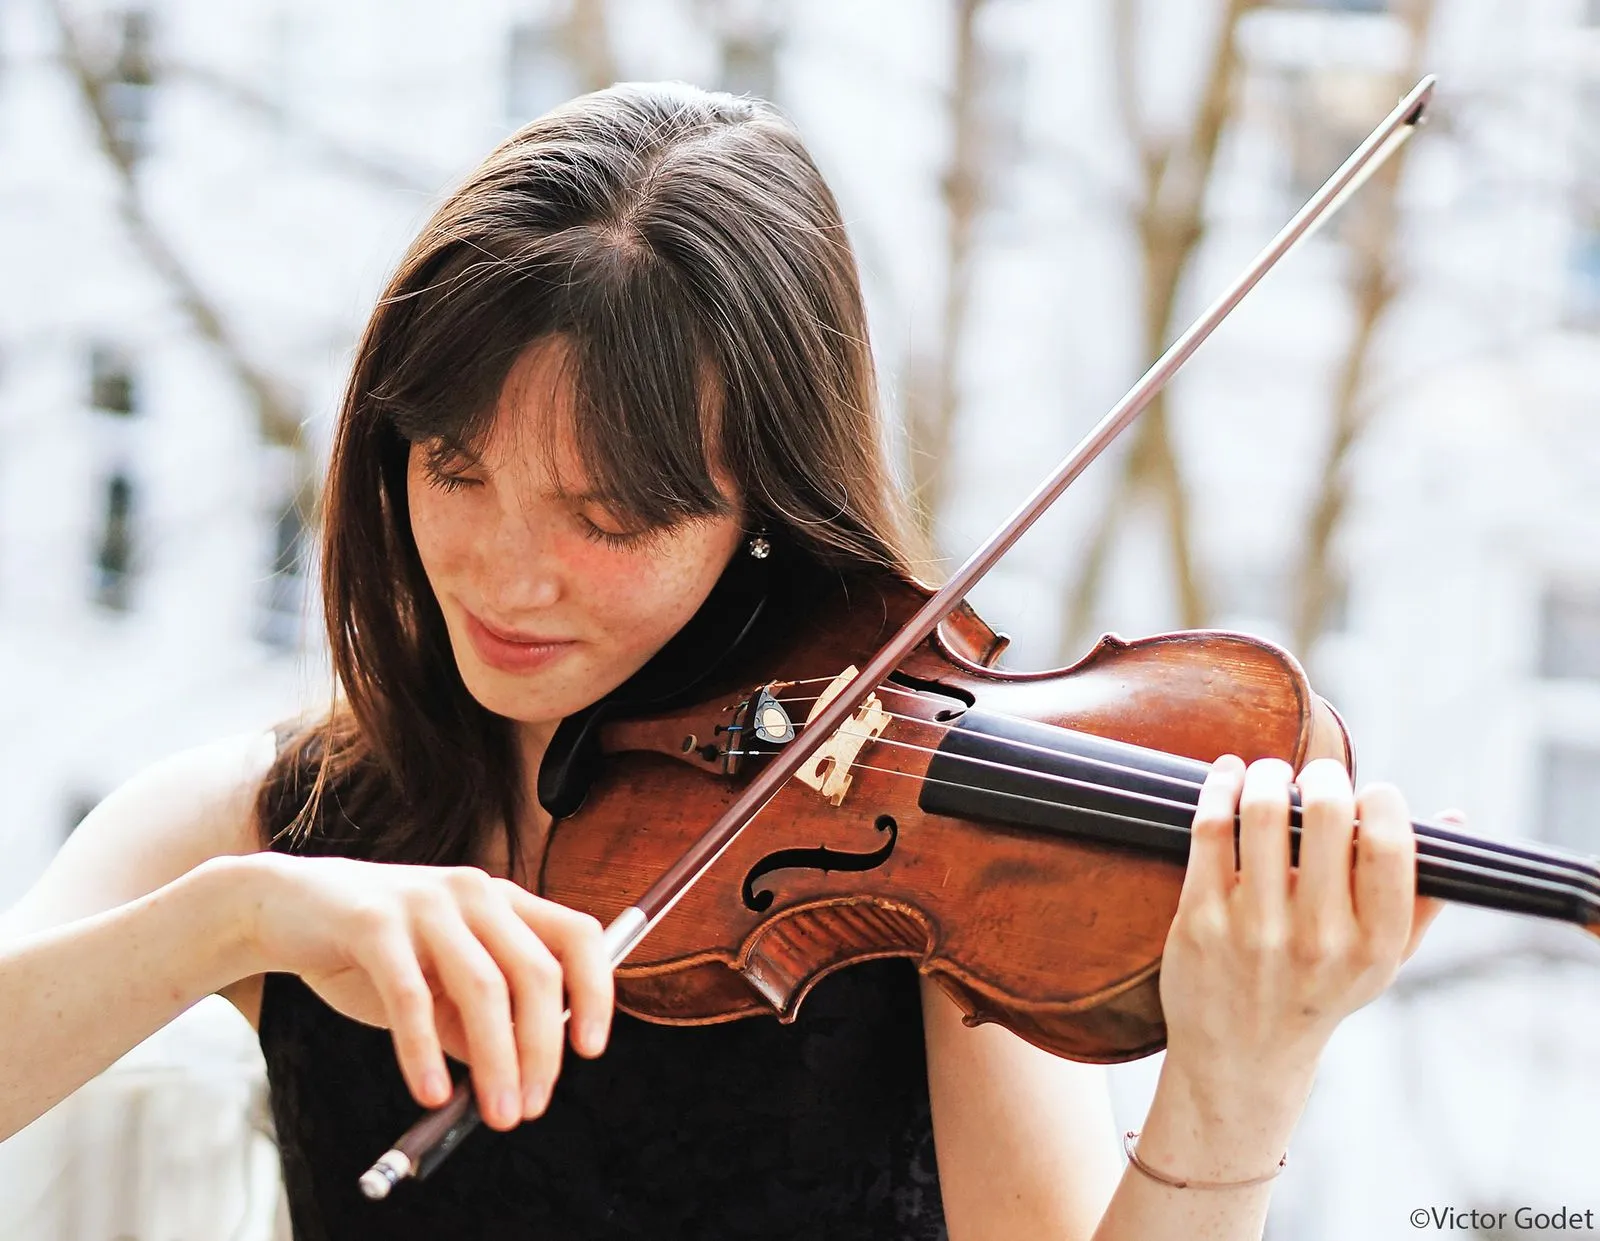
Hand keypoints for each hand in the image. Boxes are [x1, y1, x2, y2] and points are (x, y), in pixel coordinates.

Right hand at [242, 852, 612, 1129]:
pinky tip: (433, 1092)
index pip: (578, 936)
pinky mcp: (375, 922)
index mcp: (503, 901)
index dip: (597, 992)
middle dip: (543, 1050)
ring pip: (485, 987)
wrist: (284, 908)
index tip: (593, 1051)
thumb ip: (477, 1020)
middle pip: (537, 973)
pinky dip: (426, 1052)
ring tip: (496, 1115)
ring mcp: (428, 902)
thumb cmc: (373, 950)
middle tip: (530, 1108)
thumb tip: (520, 1076)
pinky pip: (412, 997)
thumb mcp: (439, 984)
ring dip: (497, 1060)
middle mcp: (476, 892)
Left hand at [1158, 755, 1447, 1104]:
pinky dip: (1219, 788)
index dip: (1381, 800)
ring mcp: (1254, 928)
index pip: (1390, 845)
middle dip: (1323, 776)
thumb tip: (1451, 819)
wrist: (1242, 1056)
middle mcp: (1318, 938)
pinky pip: (1209, 829)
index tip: (1368, 793)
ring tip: (1269, 773)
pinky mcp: (1200, 918)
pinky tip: (1228, 775)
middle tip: (1315, 774)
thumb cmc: (1319, 993)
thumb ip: (1421, 894)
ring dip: (1266, 774)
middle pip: (1326, 815)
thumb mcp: (1384, 963)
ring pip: (1262, 812)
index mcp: (1374, 945)